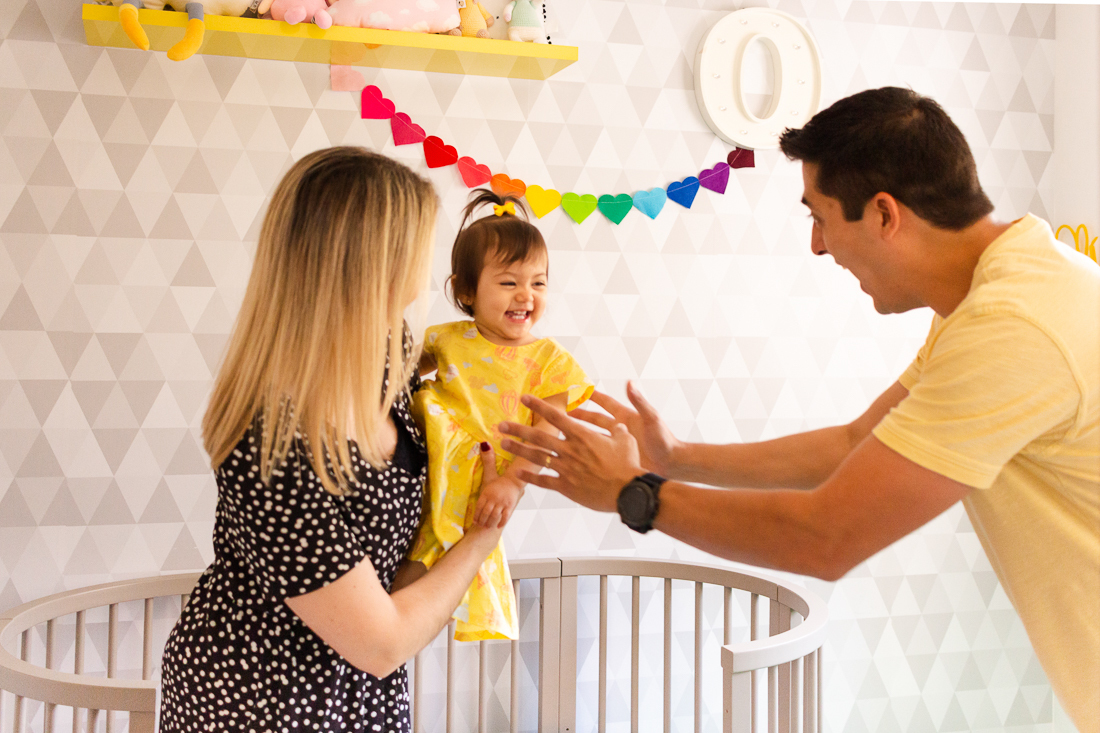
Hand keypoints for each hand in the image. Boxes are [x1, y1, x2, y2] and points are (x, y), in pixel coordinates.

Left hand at [473, 474, 522, 528]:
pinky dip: (502, 523)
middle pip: (486, 512)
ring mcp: (502, 502)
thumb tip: (477, 511)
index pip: (479, 507)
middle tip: (480, 526)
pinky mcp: (510, 505)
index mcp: (486, 494)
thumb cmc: (498, 485)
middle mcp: (493, 498)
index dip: (476, 516)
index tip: (474, 522)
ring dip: (490, 523)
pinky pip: (505, 516)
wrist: (512, 481)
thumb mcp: (488, 488)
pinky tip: (498, 526)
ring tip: (487, 527)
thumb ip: (483, 498)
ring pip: (494, 516)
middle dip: (481, 521)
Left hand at [499, 395, 642, 513]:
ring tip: (503, 444)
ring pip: (536, 457)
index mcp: (582, 435)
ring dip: (518, 450)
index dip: (538, 405)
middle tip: (501, 425)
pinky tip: (517, 474)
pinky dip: (529, 477)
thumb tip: (617, 424)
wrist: (628, 491)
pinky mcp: (566, 486)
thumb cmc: (628, 465)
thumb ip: (616, 430)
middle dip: (517, 429)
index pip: (555, 416)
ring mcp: (566, 469)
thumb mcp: (625, 440)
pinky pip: (543, 481)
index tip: (524, 398)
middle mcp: (570, 450)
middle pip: (538, 436)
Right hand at [570, 382, 681, 476]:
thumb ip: (639, 401)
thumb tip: (630, 382)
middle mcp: (620, 428)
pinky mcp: (617, 457)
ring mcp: (617, 443)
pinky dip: (587, 452)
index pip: (606, 402)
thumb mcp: (651, 418)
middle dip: (579, 413)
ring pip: (593, 436)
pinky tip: (575, 454)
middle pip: (594, 418)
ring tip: (562, 432)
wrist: (671, 464)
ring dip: (580, 433)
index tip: (579, 387)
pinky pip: (598, 453)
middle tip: (563, 410)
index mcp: (626, 416)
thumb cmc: (664, 440)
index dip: (593, 395)